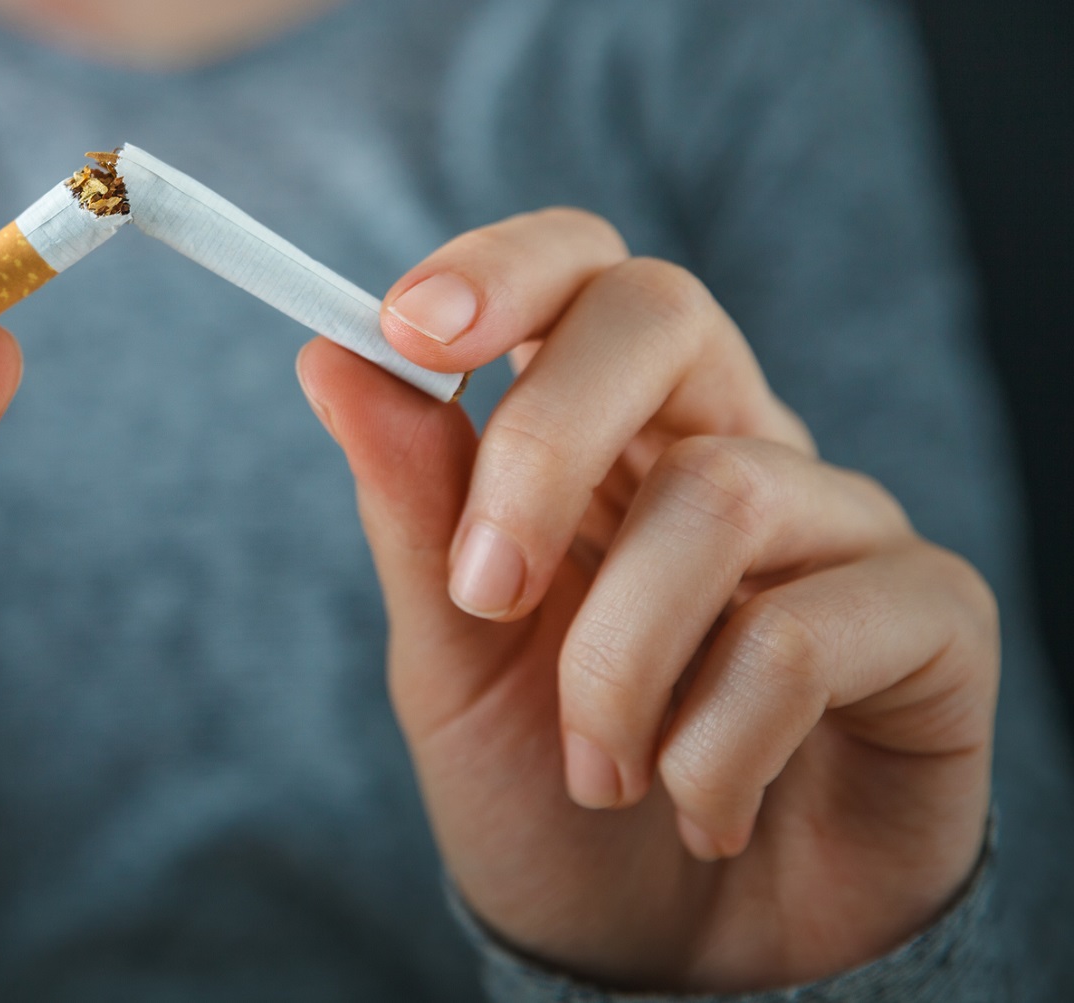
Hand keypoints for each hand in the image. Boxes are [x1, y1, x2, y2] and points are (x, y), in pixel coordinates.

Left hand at [297, 209, 996, 991]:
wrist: (659, 962)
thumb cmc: (552, 798)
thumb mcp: (452, 661)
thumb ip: (412, 512)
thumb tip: (328, 356)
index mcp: (608, 440)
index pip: (581, 271)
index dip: (501, 268)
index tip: (403, 328)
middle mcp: (730, 451)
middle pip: (660, 313)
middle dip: (539, 447)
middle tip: (487, 599)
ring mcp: (838, 529)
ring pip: (719, 495)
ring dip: (615, 664)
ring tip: (599, 773)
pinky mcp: (930, 622)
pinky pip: (808, 630)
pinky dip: (714, 743)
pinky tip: (698, 806)